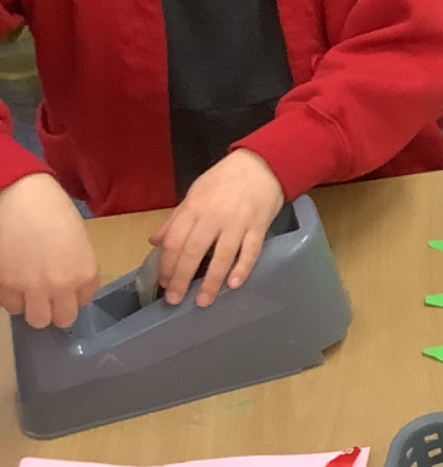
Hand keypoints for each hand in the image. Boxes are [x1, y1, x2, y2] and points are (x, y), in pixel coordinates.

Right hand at [0, 174, 97, 327]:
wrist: (21, 197)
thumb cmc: (55, 211)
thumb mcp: (79, 241)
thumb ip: (77, 268)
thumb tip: (70, 286)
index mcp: (85, 273)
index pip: (84, 301)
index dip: (75, 292)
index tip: (68, 283)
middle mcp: (61, 287)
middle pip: (62, 319)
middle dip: (57, 309)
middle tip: (50, 296)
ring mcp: (30, 289)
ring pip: (34, 319)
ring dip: (33, 306)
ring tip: (29, 288)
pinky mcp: (5, 286)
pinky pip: (10, 306)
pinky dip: (12, 298)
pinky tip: (14, 281)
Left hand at [153, 150, 283, 306]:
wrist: (263, 164)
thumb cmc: (225, 179)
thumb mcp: (195, 193)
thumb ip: (176, 219)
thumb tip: (156, 242)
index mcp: (194, 207)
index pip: (175, 241)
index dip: (167, 264)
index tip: (163, 283)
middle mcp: (214, 217)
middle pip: (194, 251)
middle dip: (182, 278)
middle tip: (175, 300)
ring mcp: (238, 222)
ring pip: (222, 255)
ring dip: (211, 281)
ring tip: (203, 301)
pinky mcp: (259, 226)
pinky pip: (251, 250)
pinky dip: (242, 268)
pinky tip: (234, 284)